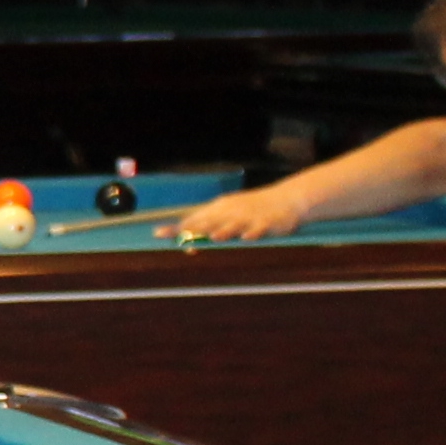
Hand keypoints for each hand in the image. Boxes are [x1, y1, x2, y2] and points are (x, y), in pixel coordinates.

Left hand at [159, 183, 310, 245]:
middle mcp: (231, 212)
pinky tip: (247, 238)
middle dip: (194, 230)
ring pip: (234, 224)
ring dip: (225, 231)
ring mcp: (249, 217)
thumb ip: (208, 228)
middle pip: (209, 222)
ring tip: (214, 237)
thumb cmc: (251, 208)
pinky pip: (260, 228)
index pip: (193, 219)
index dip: (176, 227)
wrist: (287, 198)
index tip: (158, 234)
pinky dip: (253, 233)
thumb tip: (186, 246)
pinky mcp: (268, 222)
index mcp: (219, 209)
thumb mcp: (228, 213)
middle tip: (180, 239)